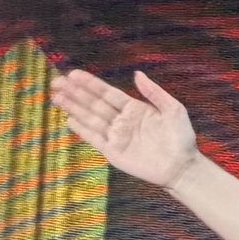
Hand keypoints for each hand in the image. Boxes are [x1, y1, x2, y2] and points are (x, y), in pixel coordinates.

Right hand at [51, 65, 199, 189]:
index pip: (107, 93)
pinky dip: (82, 130)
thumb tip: (136, 73)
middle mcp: (121, 120)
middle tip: (56, 81)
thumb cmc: (181, 137)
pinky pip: (95, 139)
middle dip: (75, 93)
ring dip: (73, 108)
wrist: (182, 166)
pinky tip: (69, 120)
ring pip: (90, 119)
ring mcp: (116, 136)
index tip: (73, 74)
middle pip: (94, 103)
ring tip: (56, 97)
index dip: (90, 84)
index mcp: (134, 108)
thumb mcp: (173, 109)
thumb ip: (154, 92)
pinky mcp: (114, 152)